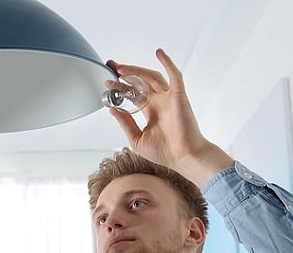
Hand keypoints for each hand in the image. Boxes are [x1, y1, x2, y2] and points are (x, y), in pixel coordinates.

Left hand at [107, 48, 232, 185]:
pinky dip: (168, 63)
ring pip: (152, 77)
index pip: (133, 94)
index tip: (108, 83)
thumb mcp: (136, 138)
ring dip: (137, 70)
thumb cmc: (165, 152)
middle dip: (125, 74)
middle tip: (111, 67)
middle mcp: (159, 102)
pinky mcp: (179, 96)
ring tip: (121, 68)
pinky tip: (159, 54)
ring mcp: (169, 98)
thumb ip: (125, 123)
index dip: (120, 87)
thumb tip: (112, 109)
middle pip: (140, 82)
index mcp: (150, 111)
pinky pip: (174, 76)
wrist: (184, 158)